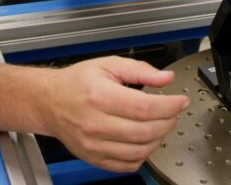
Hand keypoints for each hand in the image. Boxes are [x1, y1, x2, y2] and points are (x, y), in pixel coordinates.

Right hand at [41, 56, 189, 172]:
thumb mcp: (108, 64)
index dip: (169, 106)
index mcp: (99, 96)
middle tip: (172, 112)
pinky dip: (143, 155)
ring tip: (160, 125)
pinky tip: (143, 140)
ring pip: (140, 151)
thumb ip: (140, 70)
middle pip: (145, 132)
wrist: (49, 102)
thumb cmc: (77, 82)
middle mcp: (95, 123)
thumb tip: (165, 78)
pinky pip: (127, 165)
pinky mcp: (94, 158)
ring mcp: (94, 145)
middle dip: (168, 122)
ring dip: (158, 139)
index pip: (144, 108)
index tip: (181, 101)